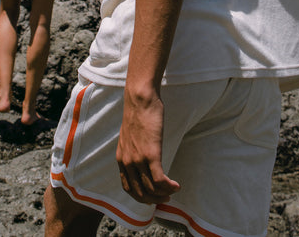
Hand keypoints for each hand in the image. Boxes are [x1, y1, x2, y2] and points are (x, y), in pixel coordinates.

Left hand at [116, 88, 179, 203]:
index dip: (141, 196)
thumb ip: (133, 148)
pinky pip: (160, 180)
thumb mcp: (130, 136)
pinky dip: (169, 187)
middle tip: (166, 198)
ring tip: (174, 191)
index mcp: (121, 158)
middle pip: (140, 193)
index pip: (128, 188)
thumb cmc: (139, 113)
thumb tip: (141, 154)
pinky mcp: (151, 154)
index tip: (153, 196)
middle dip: (154, 199)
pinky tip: (177, 186)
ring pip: (151, 189)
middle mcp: (127, 162)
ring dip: (164, 194)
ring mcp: (138, 160)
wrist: (140, 99)